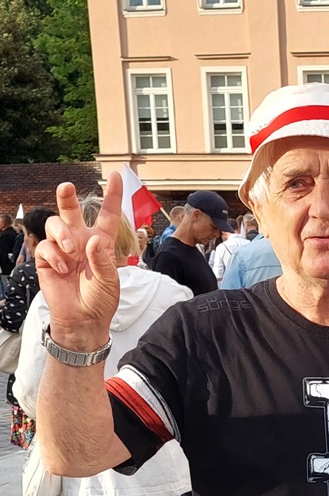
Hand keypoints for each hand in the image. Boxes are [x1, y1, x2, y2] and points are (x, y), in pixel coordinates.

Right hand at [36, 175, 122, 347]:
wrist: (83, 320)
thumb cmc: (100, 300)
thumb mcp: (109, 280)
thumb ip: (101, 260)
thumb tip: (90, 241)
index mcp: (100, 242)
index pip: (107, 214)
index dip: (112, 195)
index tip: (116, 175)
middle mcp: (80, 241)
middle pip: (71, 211)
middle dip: (66, 197)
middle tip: (66, 187)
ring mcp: (62, 249)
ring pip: (55, 225)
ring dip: (62, 235)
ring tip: (71, 252)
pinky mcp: (47, 260)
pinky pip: (45, 246)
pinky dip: (54, 255)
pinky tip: (63, 268)